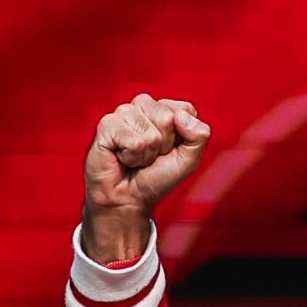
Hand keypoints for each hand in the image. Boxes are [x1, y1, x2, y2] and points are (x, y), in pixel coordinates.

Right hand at [82, 95, 211, 268]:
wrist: (128, 199)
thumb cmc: (156, 178)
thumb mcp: (188, 160)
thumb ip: (199, 136)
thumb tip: (182, 116)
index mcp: (164, 109)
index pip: (184, 109)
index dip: (181, 137)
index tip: (168, 150)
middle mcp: (143, 107)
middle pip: (166, 117)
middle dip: (162, 145)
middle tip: (150, 156)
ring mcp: (123, 113)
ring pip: (149, 132)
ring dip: (146, 153)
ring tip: (136, 158)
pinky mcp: (106, 125)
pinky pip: (132, 140)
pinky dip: (131, 157)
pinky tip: (122, 158)